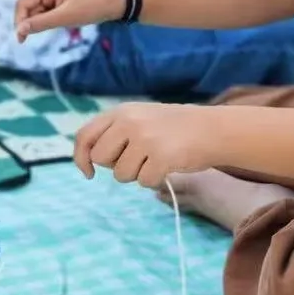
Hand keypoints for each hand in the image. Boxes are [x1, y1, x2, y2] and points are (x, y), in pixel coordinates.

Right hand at [14, 0, 125, 40]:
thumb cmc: (92, 5)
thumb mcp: (66, 17)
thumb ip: (41, 23)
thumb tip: (20, 30)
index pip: (22, 3)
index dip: (19, 22)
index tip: (21, 40)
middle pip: (28, 6)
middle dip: (31, 22)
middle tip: (44, 36)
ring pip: (36, 10)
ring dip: (42, 21)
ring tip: (62, 23)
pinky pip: (46, 9)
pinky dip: (49, 19)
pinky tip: (63, 21)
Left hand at [74, 103, 214, 188]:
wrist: (212, 129)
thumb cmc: (174, 128)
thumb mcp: (140, 118)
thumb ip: (115, 132)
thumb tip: (89, 158)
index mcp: (121, 112)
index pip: (85, 135)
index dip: (81, 157)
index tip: (88, 172)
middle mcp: (129, 122)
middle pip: (101, 159)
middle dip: (116, 166)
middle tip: (138, 159)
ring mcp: (144, 139)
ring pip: (121, 174)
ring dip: (137, 175)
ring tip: (156, 159)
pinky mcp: (160, 157)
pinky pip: (143, 182)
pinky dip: (155, 180)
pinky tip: (168, 166)